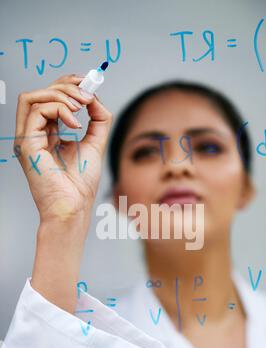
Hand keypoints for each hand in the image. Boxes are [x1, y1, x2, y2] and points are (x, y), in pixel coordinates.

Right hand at [14, 73, 112, 222]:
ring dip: (61, 95)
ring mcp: (28, 138)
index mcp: (48, 134)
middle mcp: (34, 134)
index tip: (89, 83)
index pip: (50, 98)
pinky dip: (59, 109)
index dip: (68, 85)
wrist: (75, 206)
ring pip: (33, 97)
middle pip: (40, 93)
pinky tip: (75, 123)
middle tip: (88, 95)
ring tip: (81, 107)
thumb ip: (98, 120)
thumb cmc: (81, 184)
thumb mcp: (95, 143)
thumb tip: (95, 97)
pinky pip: (37, 110)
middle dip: (67, 87)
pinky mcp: (27, 143)